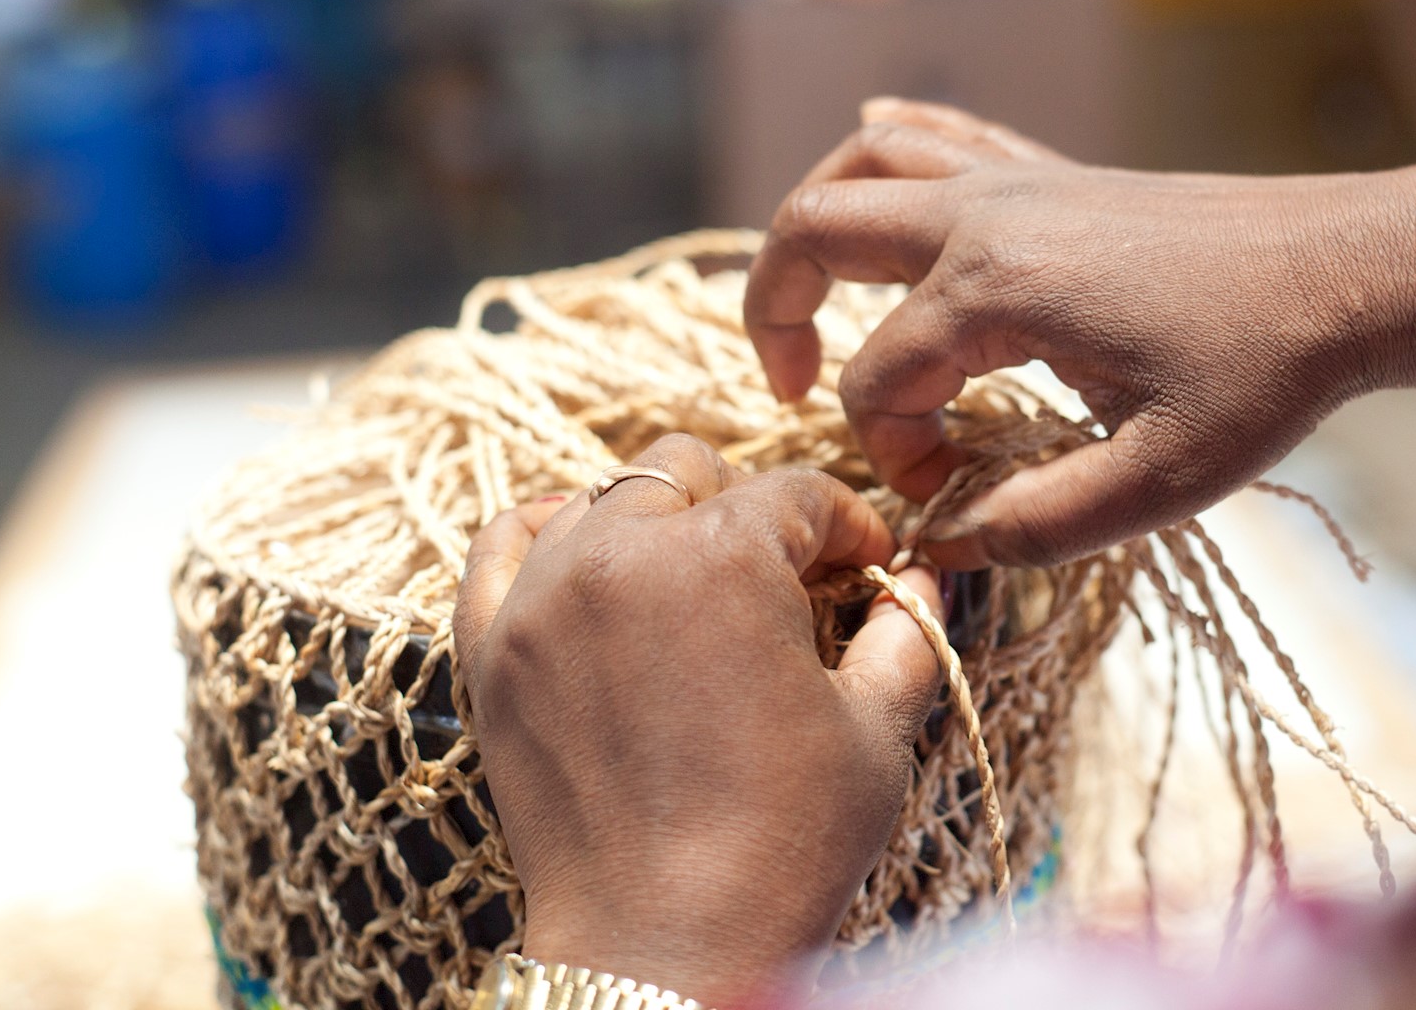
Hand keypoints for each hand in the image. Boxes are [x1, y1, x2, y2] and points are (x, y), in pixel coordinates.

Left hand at [454, 434, 943, 1005]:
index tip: (869, 570)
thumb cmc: (782, 844)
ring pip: (602, 495)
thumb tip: (924, 585)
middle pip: (691, 469)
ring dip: (660, 519)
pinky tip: (589, 561)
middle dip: (751, 507)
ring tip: (697, 581)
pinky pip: (501, 544)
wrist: (664, 946)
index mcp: (723, 558)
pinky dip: (545, 535)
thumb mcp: (877, 730)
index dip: (850, 528)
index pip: (800, 495)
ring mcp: (541, 598)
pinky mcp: (491, 649)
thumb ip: (908, 632)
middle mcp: (619, 553)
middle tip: (787, 578)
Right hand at [746, 99, 1415, 567]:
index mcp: (996, 290)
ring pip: (865, 162)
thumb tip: (936, 550)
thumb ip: (1038, 523)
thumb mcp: (1161, 480)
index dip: (894, 458)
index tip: (955, 500)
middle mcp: (985, 216)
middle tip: (793, 386)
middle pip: (814, 226)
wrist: (1361, 266)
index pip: (878, 383)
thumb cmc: (1268, 374)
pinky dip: (889, 150)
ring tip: (820, 297)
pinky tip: (876, 158)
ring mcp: (1019, 180)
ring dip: (816, 221)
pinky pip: (941, 134)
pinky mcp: (1056, 171)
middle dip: (776, 310)